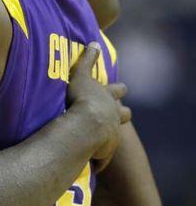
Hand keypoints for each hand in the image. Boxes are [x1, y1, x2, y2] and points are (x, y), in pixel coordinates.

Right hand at [67, 43, 130, 170]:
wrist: (85, 126)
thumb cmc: (82, 99)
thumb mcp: (82, 76)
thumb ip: (87, 60)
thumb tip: (94, 42)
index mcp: (108, 98)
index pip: (117, 91)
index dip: (117, 90)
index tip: (117, 89)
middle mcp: (114, 116)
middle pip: (124, 113)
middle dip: (121, 112)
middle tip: (114, 113)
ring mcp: (111, 135)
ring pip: (116, 134)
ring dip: (110, 135)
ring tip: (102, 138)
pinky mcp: (105, 152)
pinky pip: (102, 158)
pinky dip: (98, 159)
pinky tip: (91, 163)